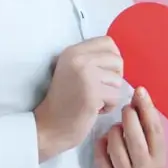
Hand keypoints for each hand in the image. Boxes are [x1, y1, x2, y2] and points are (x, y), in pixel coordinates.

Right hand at [35, 37, 124, 160]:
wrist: (48, 126)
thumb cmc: (65, 101)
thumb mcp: (72, 70)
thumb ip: (90, 59)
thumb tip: (118, 57)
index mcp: (73, 51)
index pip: (108, 42)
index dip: (112, 58)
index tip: (104, 74)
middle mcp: (78, 58)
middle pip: (117, 60)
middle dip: (114, 78)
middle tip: (100, 90)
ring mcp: (85, 75)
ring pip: (118, 81)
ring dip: (110, 94)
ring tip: (94, 101)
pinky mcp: (92, 93)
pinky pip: (116, 97)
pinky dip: (109, 107)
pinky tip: (93, 110)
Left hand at [95, 87, 166, 167]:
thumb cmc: (142, 151)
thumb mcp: (149, 137)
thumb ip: (145, 118)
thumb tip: (139, 92)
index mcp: (159, 157)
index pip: (155, 130)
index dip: (147, 109)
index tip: (140, 91)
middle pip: (136, 141)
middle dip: (129, 119)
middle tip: (126, 108)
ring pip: (117, 149)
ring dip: (114, 131)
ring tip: (116, 128)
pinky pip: (101, 157)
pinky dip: (101, 144)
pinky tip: (104, 140)